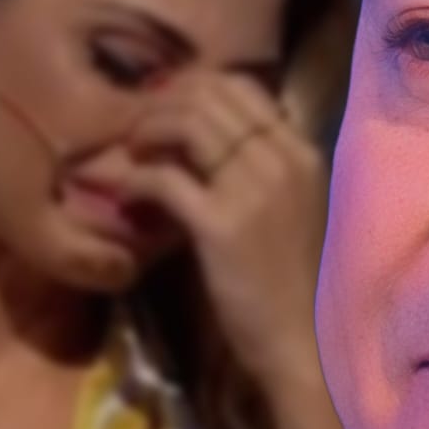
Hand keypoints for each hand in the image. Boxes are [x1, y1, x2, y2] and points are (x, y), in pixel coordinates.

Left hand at [114, 72, 326, 387]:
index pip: (245, 88)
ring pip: (188, 124)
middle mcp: (283, 159)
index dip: (195, 88)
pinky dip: (136, 180)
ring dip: (147, 132)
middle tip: (136, 129)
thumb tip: (212, 139)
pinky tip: (125, 193)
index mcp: (303, 153)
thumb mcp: (290, 209)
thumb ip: (263, 169)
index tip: (166, 107)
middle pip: (211, 98)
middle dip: (163, 105)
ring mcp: (254, 189)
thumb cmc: (293, 280)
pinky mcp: (222, 224)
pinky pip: (165, 179)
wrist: (300, 340)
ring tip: (129, 152)